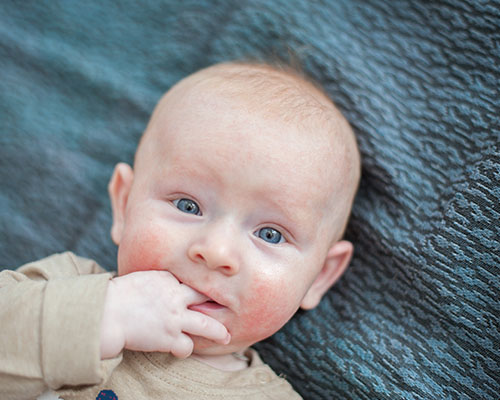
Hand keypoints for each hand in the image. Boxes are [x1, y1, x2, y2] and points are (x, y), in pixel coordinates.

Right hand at [99, 270, 229, 358]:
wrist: (106, 312)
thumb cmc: (116, 295)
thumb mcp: (141, 278)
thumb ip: (157, 282)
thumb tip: (163, 286)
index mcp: (168, 278)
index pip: (190, 282)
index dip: (199, 289)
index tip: (207, 293)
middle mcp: (176, 296)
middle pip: (205, 297)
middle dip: (218, 302)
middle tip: (230, 306)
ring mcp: (175, 317)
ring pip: (206, 325)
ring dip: (218, 332)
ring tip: (226, 336)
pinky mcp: (169, 337)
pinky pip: (187, 346)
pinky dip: (185, 349)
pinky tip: (182, 349)